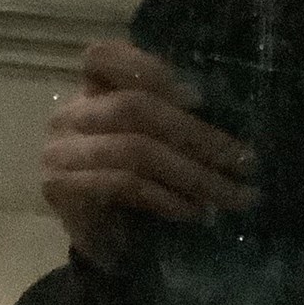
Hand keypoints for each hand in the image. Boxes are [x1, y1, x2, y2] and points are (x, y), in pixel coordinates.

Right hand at [43, 40, 257, 265]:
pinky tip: (193, 211)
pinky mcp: (59, 188)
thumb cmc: (142, 188)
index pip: (101, 58)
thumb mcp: (161, 144)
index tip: (199, 98)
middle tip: (245, 162)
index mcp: (92, 95)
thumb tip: (232, 111)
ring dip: (193, 174)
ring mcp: (58, 152)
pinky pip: (122, 183)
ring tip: (232, 195)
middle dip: (197, 134)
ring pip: (134, 149)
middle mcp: (68, 116)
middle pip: (132, 107)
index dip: (146, 67)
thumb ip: (176, 119)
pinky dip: (166, 197)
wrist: (109, 246)